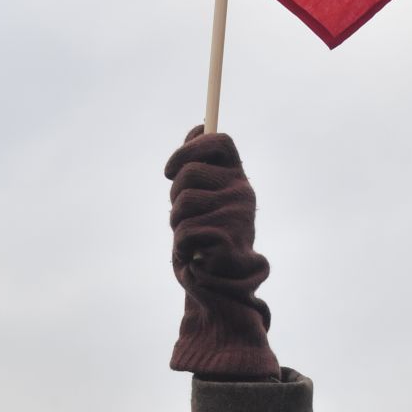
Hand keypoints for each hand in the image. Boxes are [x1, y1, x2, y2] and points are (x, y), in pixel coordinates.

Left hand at [165, 128, 278, 378]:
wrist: (222, 285)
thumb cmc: (208, 238)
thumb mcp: (206, 195)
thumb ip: (201, 164)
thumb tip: (198, 126)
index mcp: (238, 177)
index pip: (218, 140)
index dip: (189, 149)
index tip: (170, 171)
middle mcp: (242, 191)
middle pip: (188, 175)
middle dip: (174, 197)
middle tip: (184, 217)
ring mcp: (236, 215)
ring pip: (181, 206)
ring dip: (176, 226)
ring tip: (193, 240)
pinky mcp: (227, 238)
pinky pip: (183, 233)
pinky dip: (181, 248)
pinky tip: (195, 256)